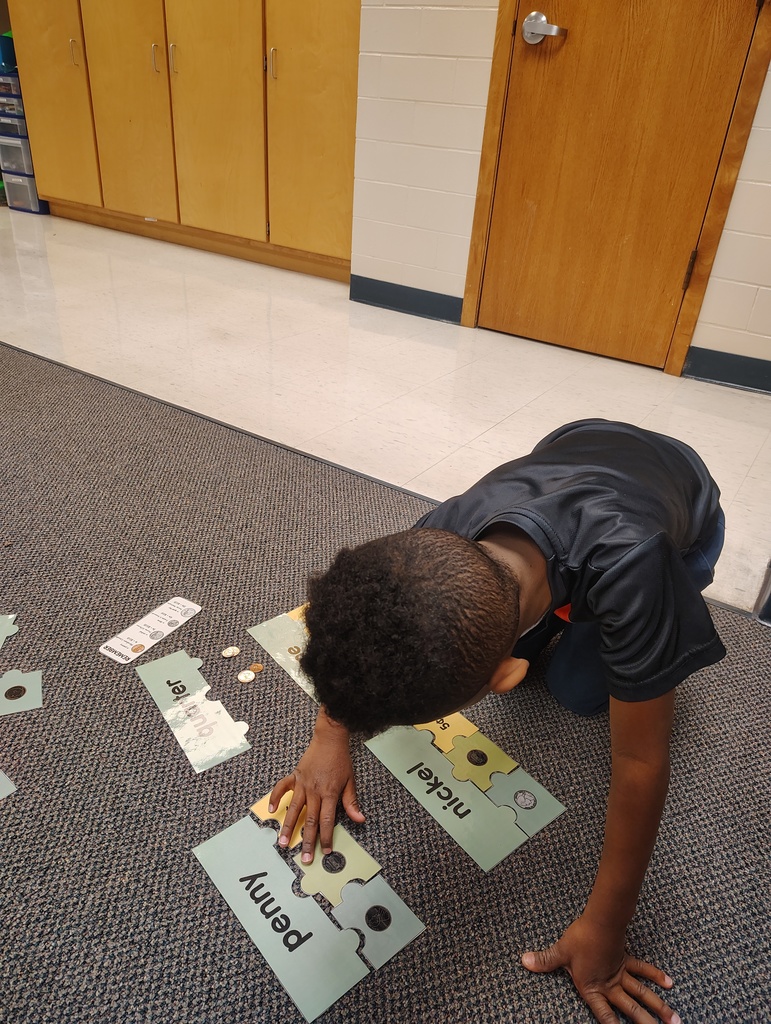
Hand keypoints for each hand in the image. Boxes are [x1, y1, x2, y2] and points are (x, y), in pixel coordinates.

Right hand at [268, 710, 363, 864]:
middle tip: (304, 858)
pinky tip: (271, 809)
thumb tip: (360, 820)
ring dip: (288, 827)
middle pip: (310, 820)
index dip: (326, 837)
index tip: (326, 851)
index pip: (327, 821)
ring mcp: (303, 783)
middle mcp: (315, 791)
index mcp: (330, 793)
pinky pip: (282, 787)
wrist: (330, 739)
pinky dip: (276, 797)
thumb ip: (351, 802)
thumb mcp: (350, 781)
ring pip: (294, 809)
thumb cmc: (341, 760)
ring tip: (283, 843)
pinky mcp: (295, 776)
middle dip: (307, 841)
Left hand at [522, 916, 680, 1023]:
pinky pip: (643, 970)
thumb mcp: (560, 952)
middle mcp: (610, 985)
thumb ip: (545, 961)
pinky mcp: (626, 959)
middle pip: (630, 1009)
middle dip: (646, 1023)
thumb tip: (524, 961)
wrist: (600, 921)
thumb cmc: (579, 938)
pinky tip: (669, 983)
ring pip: (642, 994)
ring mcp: (620, 973)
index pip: (603, 1015)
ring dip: (658, 1006)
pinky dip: (655, 975)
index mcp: (593, 988)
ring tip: (675, 1021)